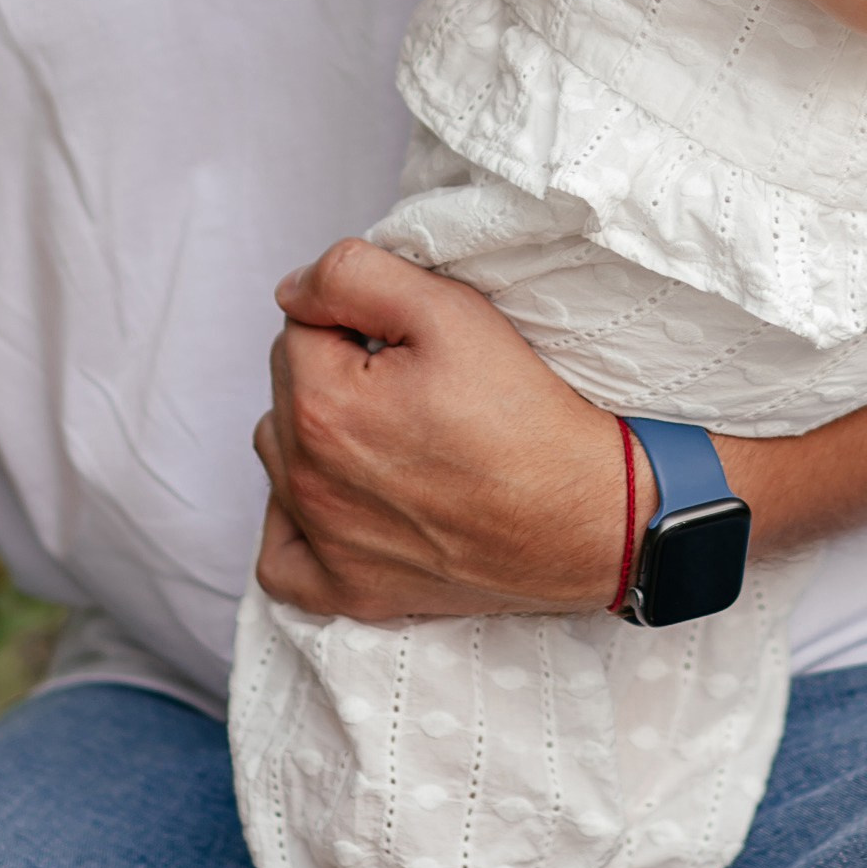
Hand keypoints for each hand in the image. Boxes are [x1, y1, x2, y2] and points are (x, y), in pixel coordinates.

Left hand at [253, 241, 636, 620]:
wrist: (587, 518)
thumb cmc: (527, 416)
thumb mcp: (450, 310)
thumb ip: (353, 276)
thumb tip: (293, 289)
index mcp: (322, 406)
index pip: (299, 328)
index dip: (356, 320)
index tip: (410, 342)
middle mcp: (308, 480)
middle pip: (287, 391)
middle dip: (334, 373)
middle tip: (413, 385)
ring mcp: (325, 543)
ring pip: (282, 459)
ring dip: (318, 436)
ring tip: (391, 434)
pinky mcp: (349, 590)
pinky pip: (279, 560)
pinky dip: (295, 527)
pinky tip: (337, 501)